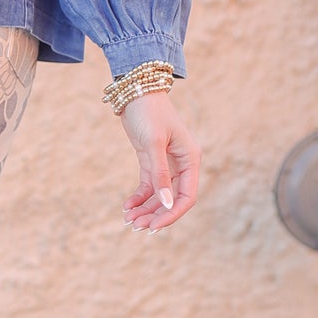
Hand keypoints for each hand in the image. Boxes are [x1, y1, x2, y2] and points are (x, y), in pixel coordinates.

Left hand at [119, 91, 199, 231]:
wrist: (135, 91)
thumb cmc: (148, 112)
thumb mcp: (153, 144)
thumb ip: (160, 175)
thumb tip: (167, 204)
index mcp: (190, 159)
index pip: (186, 197)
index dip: (172, 214)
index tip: (154, 227)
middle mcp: (182, 164)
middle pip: (172, 199)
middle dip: (155, 214)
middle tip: (135, 226)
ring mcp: (167, 163)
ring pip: (159, 195)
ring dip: (145, 209)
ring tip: (128, 220)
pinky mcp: (151, 160)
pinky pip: (148, 186)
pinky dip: (139, 198)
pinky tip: (127, 206)